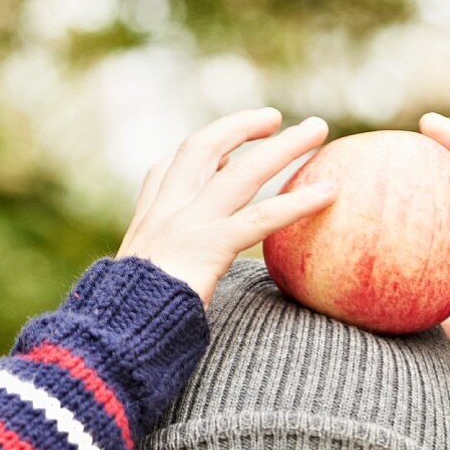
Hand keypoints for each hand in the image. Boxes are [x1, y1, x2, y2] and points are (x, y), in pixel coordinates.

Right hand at [116, 108, 336, 305]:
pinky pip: (262, 217)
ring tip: (318, 129)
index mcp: (146, 221)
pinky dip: (299, 201)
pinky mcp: (211, 246)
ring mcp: (188, 224)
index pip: (166, 171)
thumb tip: (182, 280)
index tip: (226, 149)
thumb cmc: (130, 323)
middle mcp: (166, 212)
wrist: (119, 331)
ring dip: (284, 146)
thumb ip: (160, 271)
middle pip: (204, 149)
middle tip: (275, 118)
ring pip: (242, 172)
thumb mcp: (137, 287)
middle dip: (241, 127)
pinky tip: (329, 191)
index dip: (198, 157)